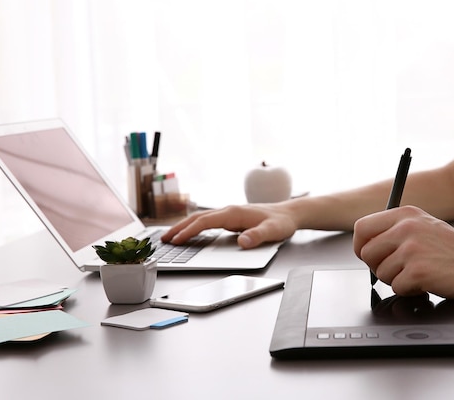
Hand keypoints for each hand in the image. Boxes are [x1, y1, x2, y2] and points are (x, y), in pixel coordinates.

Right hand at [160, 203, 297, 248]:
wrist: (290, 213)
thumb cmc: (281, 222)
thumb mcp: (273, 231)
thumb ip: (258, 236)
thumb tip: (242, 242)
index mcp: (234, 213)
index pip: (205, 221)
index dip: (189, 231)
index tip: (177, 240)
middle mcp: (229, 211)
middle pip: (198, 218)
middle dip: (179, 228)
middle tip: (163, 240)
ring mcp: (229, 214)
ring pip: (201, 219)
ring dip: (185, 227)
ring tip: (170, 238)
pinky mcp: (231, 219)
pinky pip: (208, 222)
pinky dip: (195, 227)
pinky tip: (190, 234)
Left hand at [353, 205, 453, 298]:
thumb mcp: (423, 226)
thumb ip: (395, 230)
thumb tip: (365, 245)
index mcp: (404, 214)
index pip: (362, 228)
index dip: (361, 246)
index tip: (369, 255)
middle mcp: (406, 227)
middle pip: (366, 254)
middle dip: (378, 267)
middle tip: (399, 269)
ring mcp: (412, 249)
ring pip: (380, 274)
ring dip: (397, 280)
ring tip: (419, 273)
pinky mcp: (418, 271)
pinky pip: (397, 288)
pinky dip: (410, 291)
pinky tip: (427, 282)